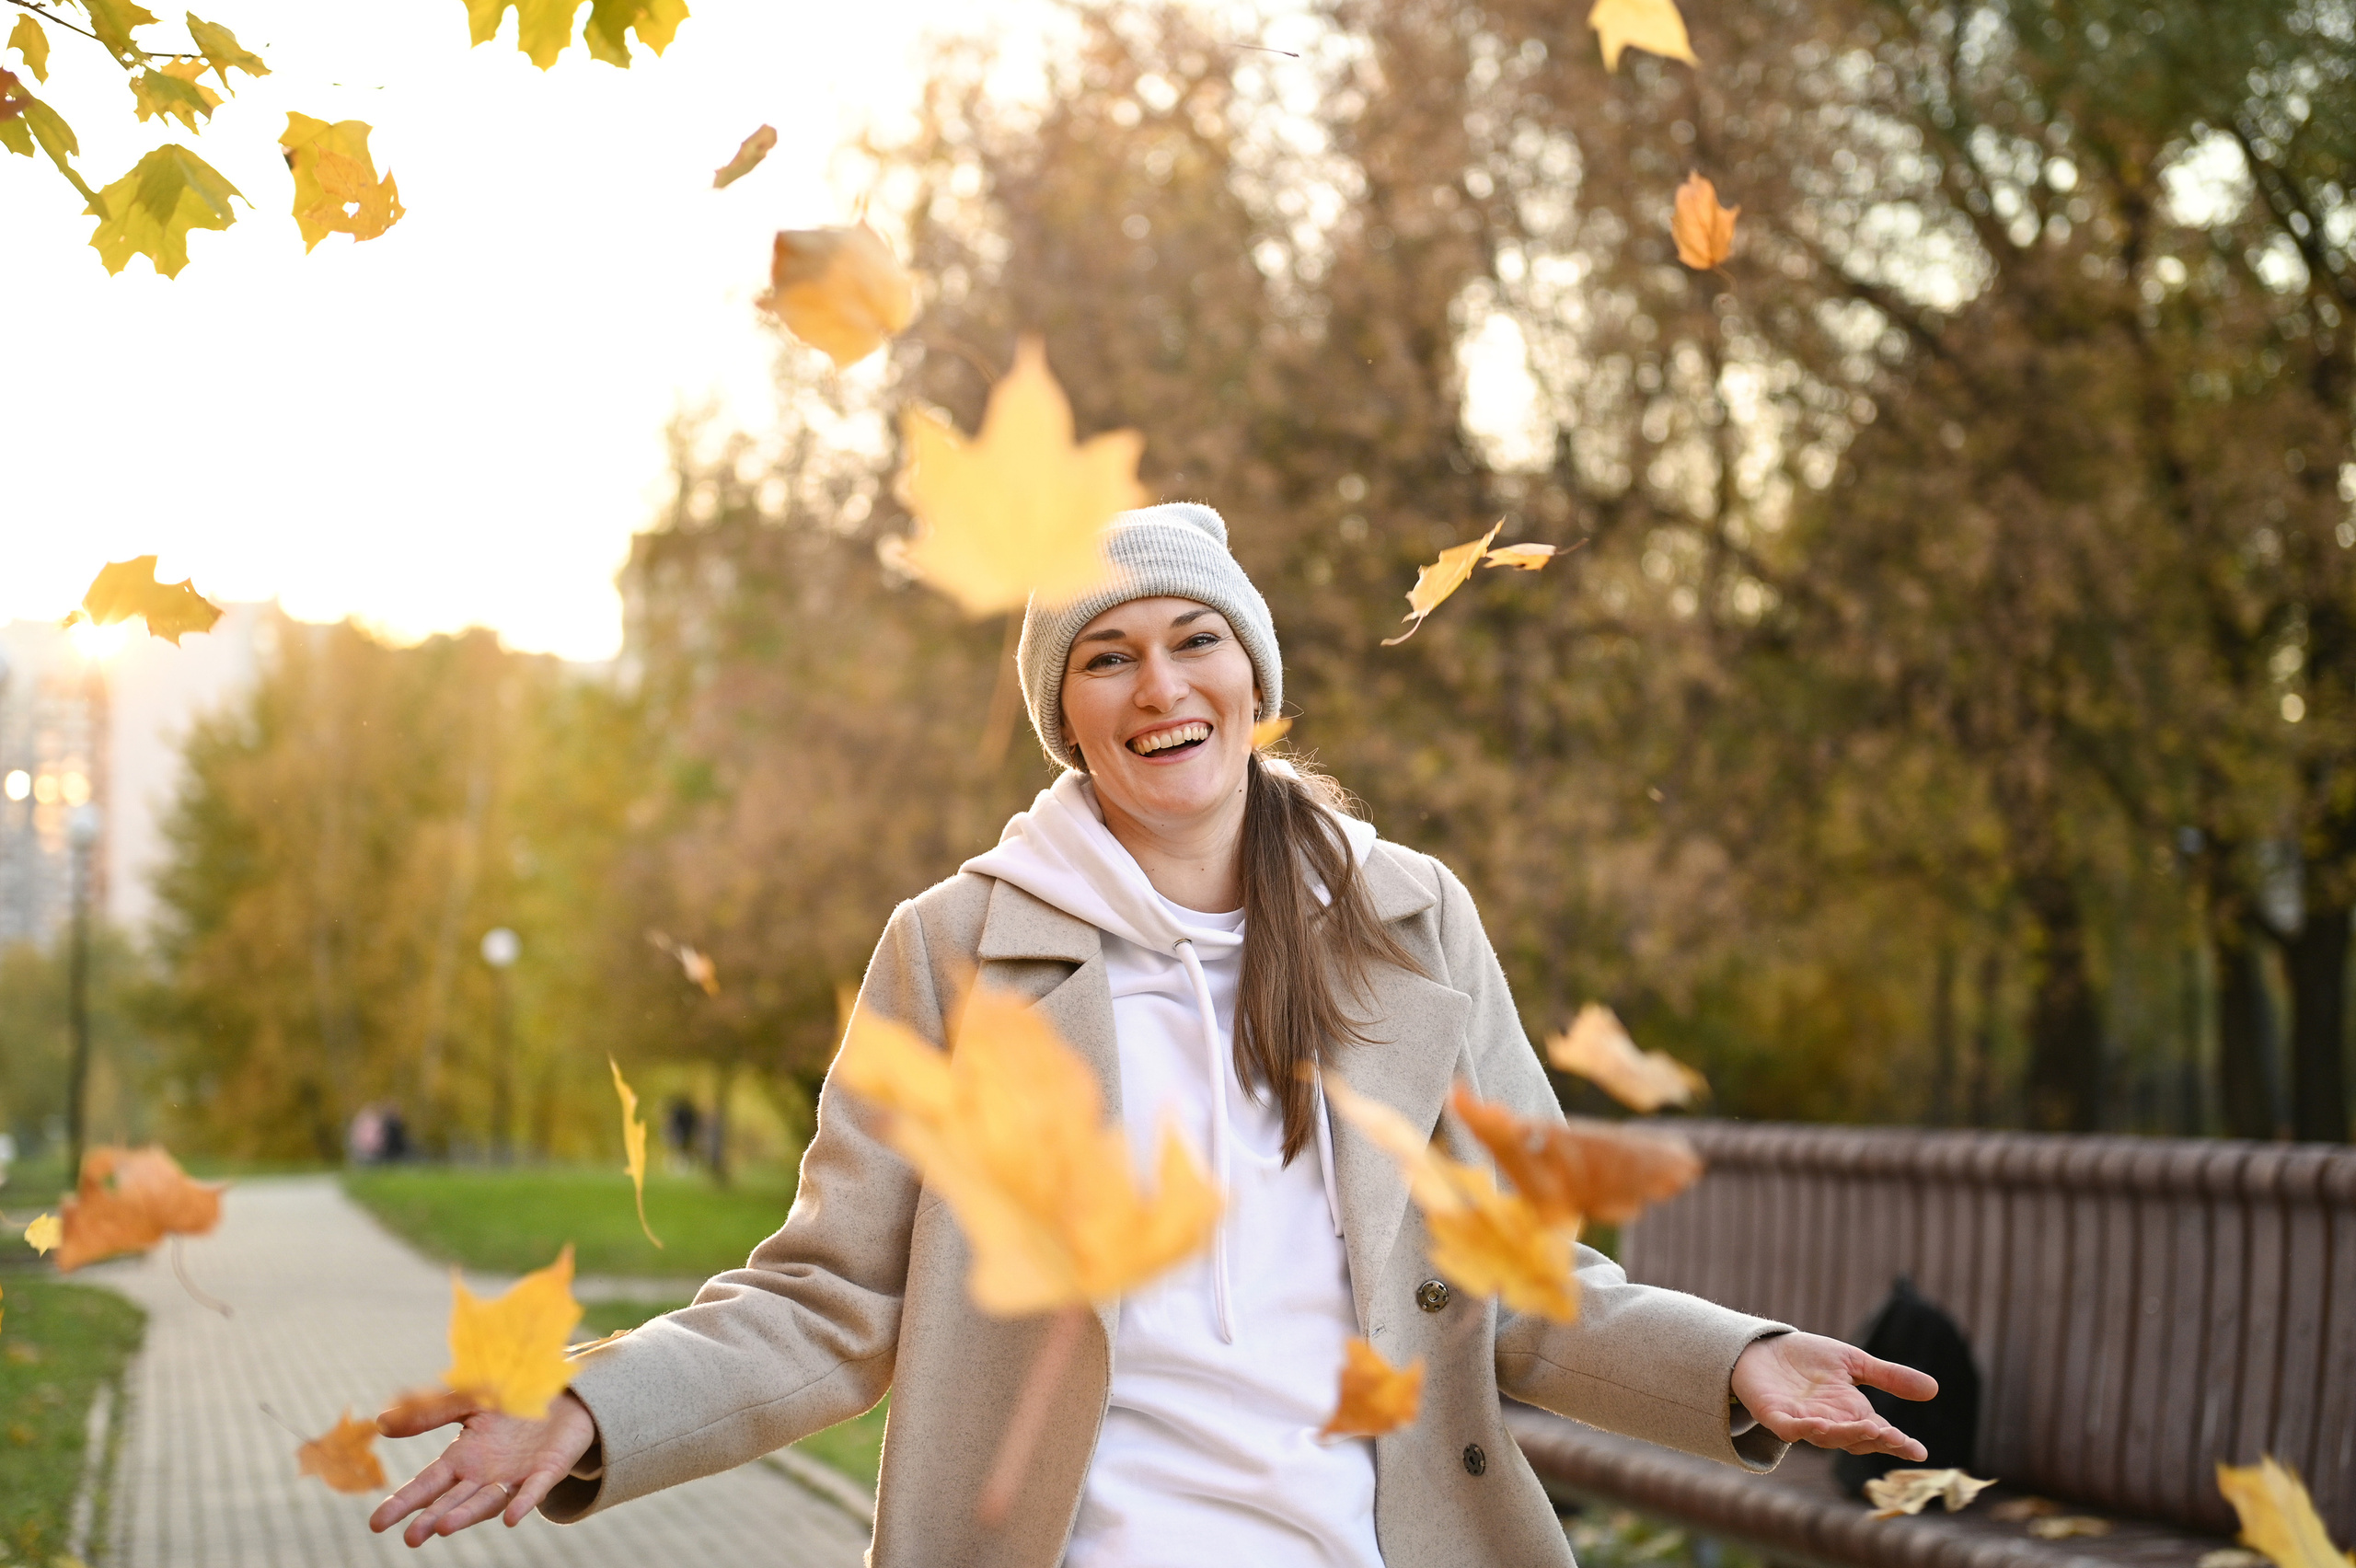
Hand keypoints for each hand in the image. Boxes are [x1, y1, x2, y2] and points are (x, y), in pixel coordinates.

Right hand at [368, 1389, 597, 1546]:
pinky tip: (510, 1518)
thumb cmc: (512, 1404)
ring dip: (467, 1515)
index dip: (403, 1503)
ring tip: (442, 1528)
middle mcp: (484, 1475)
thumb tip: (380, 1423)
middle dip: (432, 1518)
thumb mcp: (468, 1401)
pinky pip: (532, 1491)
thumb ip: (430, 1412)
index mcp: (462, 1459)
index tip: (377, 1524)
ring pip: (487, 1501)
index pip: (427, 1485)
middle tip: (411, 1538)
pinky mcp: (545, 1472)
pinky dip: (521, 1503)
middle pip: (452, 1500)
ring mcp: (514, 1477)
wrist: (564, 1396)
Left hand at [1729, 1331, 1937, 1459]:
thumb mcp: (1854, 1362)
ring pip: (1827, 1437)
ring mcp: (1802, 1422)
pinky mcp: (1775, 1416)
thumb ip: (1889, 1376)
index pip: (1880, 1434)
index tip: (1921, 1453)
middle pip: (1856, 1440)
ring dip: (1847, 1434)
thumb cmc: (1807, 1358)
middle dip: (1875, 1440)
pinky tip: (1819, 1425)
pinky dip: (1804, 1429)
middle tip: (1894, 1437)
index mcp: (1851, 1412)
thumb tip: (1934, 1389)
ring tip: (1870, 1428)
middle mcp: (1830, 1422)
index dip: (1899, 1444)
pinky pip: (1790, 1429)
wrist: (1762, 1347)